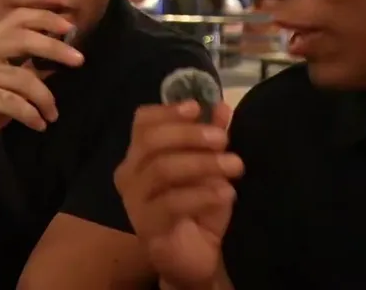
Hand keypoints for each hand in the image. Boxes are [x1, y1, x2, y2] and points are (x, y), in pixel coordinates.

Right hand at [0, 8, 83, 158]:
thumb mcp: (9, 81)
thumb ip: (31, 66)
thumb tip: (64, 55)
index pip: (18, 18)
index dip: (45, 19)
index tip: (71, 28)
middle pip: (22, 39)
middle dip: (54, 48)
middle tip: (79, 60)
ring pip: (23, 78)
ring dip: (45, 98)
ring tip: (52, 114)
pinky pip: (13, 102)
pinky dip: (31, 114)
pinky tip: (40, 125)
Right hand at [114, 102, 243, 288]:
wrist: (196, 257)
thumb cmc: (199, 207)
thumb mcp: (211, 168)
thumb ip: (213, 138)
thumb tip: (221, 107)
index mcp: (141, 155)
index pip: (143, 122)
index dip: (167, 111)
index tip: (196, 107)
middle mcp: (130, 174)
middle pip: (151, 141)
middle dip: (189, 135)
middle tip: (224, 139)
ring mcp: (134, 202)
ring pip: (161, 170)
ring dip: (202, 163)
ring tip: (234, 166)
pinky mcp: (147, 227)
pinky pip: (171, 204)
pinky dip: (202, 194)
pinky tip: (226, 193)